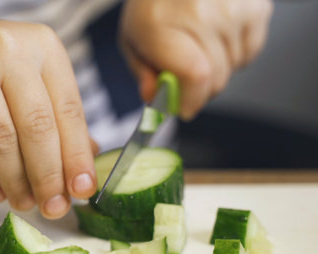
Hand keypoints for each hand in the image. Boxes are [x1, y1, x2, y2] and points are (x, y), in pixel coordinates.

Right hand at [0, 20, 97, 217]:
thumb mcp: (28, 81)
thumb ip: (58, 118)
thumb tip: (86, 167)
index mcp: (42, 45)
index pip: (69, 110)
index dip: (77, 156)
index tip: (83, 190)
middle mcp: (8, 48)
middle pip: (37, 127)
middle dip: (48, 176)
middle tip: (54, 207)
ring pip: (1, 140)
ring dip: (16, 181)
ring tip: (25, 202)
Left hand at [120, 0, 272, 119]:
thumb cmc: (154, 3)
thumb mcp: (133, 38)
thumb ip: (143, 73)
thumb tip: (156, 99)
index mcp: (162, 26)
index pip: (194, 76)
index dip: (193, 99)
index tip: (185, 108)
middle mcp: (200, 15)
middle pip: (215, 80)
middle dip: (200, 90)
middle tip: (187, 78)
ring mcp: (232, 9)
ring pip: (234, 69)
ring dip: (218, 70)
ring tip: (200, 46)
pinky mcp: (256, 7)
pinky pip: (251, 52)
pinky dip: (236, 53)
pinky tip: (218, 36)